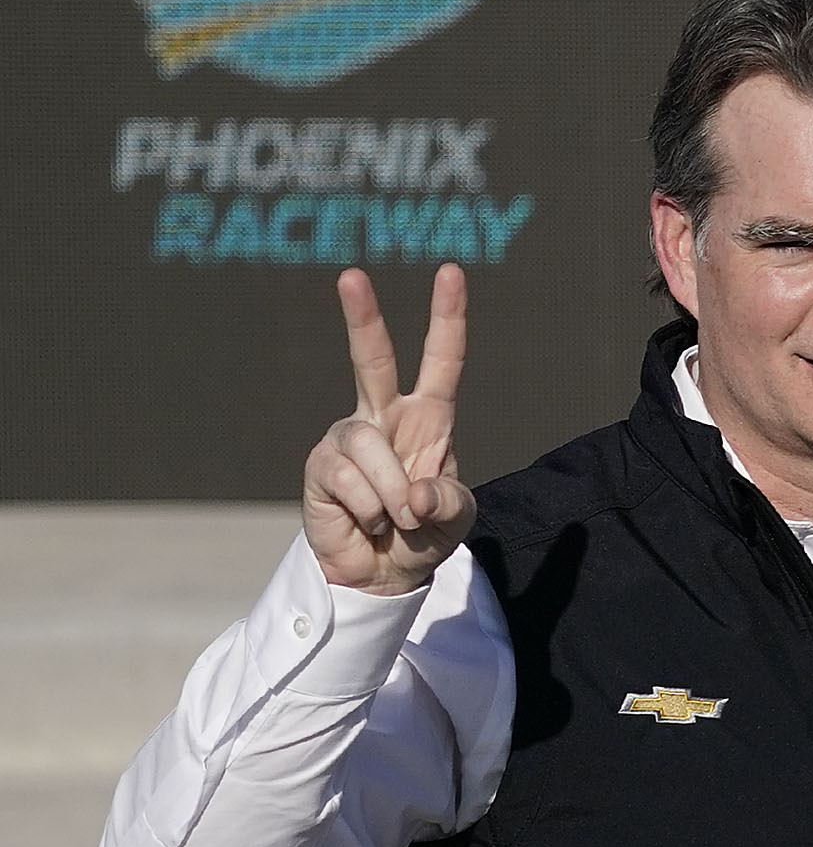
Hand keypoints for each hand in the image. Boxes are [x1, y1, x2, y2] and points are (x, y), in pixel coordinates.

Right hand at [304, 267, 473, 594]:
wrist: (383, 574)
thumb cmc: (425, 534)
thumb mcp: (457, 518)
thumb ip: (449, 502)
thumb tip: (416, 493)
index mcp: (429, 418)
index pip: (441, 360)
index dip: (447, 317)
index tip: (450, 272)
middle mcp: (383, 417)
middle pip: (372, 360)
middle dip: (362, 318)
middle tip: (351, 275)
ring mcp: (348, 438)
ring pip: (370, 449)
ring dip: (392, 496)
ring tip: (395, 520)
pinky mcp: (321, 467)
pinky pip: (350, 482)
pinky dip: (370, 511)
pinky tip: (367, 522)